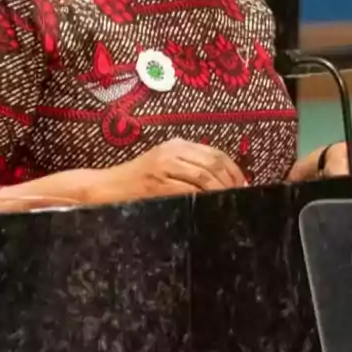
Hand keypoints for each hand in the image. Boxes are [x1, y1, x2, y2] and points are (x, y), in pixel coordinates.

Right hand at [103, 137, 248, 199]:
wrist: (107, 187)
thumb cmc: (138, 180)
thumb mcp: (165, 165)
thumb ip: (190, 167)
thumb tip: (223, 182)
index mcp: (177, 145)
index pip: (215, 153)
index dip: (234, 169)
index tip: (244, 184)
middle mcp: (172, 151)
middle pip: (213, 163)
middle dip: (231, 181)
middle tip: (242, 195)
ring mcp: (164, 166)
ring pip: (203, 176)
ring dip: (220, 190)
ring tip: (230, 202)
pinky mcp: (157, 183)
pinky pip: (187, 190)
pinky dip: (202, 198)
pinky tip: (210, 206)